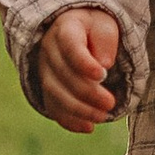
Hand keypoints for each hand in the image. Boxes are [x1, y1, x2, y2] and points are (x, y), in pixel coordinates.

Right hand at [37, 6, 124, 132]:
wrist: (78, 32)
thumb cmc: (95, 29)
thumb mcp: (106, 26)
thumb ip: (106, 41)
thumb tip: (104, 64)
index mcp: (64, 28)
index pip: (70, 45)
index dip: (84, 63)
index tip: (103, 74)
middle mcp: (48, 49)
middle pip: (62, 74)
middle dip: (87, 92)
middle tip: (111, 103)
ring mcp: (44, 70)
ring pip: (55, 94)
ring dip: (79, 109)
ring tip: (103, 116)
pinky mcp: (47, 89)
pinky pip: (53, 107)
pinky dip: (69, 120)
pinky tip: (88, 127)